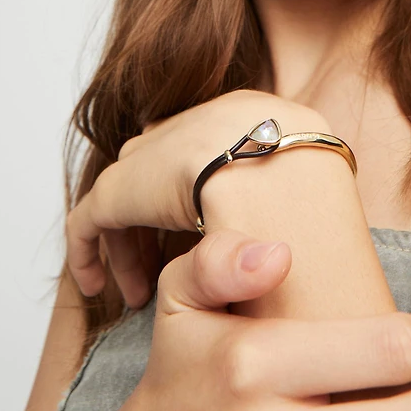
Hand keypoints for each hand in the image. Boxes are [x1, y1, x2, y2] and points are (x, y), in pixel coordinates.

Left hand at [66, 89, 321, 307]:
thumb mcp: (320, 191)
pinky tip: (99, 288)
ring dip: (131, 246)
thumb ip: (297, 198)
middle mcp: (203, 122)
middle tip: (166, 271)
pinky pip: (91, 218)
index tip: (210, 241)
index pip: (214, 149)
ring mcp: (160, 151)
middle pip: (167, 167)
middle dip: (163, 218)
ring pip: (130, 195)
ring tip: (138, 295)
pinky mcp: (123, 187)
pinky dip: (89, 252)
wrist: (286, 191)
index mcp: (255, 115)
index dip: (206, 195)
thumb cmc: (321, 205)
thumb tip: (289, 239)